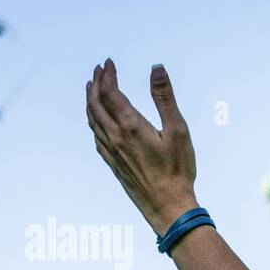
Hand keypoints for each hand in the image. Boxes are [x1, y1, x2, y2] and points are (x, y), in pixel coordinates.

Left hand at [86, 59, 198, 234]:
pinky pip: (96, 137)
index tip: (109, 62)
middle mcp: (116, 137)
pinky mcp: (113, 164)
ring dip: (90, 101)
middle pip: (96, 104)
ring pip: (93, 120)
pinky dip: (93, 121)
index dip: (108, 75)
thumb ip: (165, 98)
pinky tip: (98, 122)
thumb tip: (156, 69)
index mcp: (130, 126)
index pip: (111, 92)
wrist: (168, 207)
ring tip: (92, 89)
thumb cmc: (178, 171)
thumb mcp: (178, 131)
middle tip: (99, 70)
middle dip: (96, 84)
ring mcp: (112, 151)